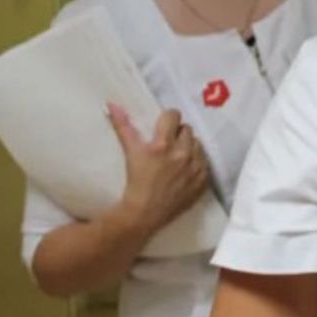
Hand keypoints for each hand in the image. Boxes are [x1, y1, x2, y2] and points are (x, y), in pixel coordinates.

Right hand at [106, 103, 209, 235]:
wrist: (144, 213)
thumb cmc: (135, 181)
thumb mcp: (130, 152)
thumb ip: (123, 126)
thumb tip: (112, 103)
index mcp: (163, 144)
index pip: (174, 115)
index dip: (168, 119)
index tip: (163, 126)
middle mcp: (182, 153)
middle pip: (187, 129)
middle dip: (178, 133)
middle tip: (169, 144)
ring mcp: (194, 167)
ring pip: (198, 143)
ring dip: (189, 146)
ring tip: (178, 156)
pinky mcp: (202, 180)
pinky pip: (205, 161)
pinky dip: (197, 162)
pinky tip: (186, 168)